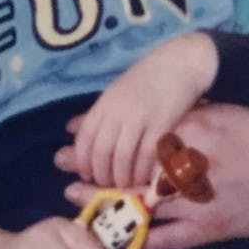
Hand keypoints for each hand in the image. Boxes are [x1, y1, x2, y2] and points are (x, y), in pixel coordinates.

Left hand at [60, 102, 248, 248]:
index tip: (78, 135)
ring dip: (108, 205)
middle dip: (96, 171)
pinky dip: (140, 237)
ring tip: (79, 199)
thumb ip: (183, 113)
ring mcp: (202, 203)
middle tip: (66, 168)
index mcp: (196, 131)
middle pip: (133, 172)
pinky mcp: (210, 231)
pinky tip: (116, 233)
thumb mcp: (219, 112)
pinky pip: (167, 239)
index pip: (139, 136)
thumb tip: (143, 106)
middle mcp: (195, 166)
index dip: (106, 137)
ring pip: (144, 208)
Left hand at [73, 32, 217, 188]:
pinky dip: (141, 171)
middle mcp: (118, 111)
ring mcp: (139, 118)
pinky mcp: (161, 125)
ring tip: (123, 184)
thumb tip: (69, 129)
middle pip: (101, 151)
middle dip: (101, 174)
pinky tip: (142, 178)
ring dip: (121, 177)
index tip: (86, 174)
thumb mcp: (116, 91)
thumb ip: (97, 113)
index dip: (83, 160)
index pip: (85, 137)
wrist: (179, 63)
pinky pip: (146, 156)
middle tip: (106, 185)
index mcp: (105, 103)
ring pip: (122, 158)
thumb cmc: (146, 78)